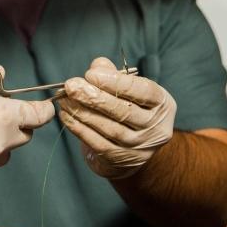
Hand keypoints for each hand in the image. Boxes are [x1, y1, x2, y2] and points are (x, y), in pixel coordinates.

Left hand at [57, 57, 175, 178]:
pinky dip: (79, 129)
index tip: (91, 74)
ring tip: (64, 99)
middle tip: (71, 86)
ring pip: (110, 129)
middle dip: (94, 97)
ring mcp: (140, 147)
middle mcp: (156, 127)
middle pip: (124, 112)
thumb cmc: (129, 107)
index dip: (116, 82)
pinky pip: (98, 143)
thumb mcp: (128, 88)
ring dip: (83, 112)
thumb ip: (113, 74)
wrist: (133, 146)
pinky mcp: (122, 160)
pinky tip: (66, 115)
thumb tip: (97, 66)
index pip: (144, 91)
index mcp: (162, 104)